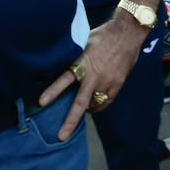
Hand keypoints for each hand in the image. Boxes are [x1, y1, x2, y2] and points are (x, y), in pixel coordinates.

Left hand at [39, 17, 145, 139]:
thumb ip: (76, 57)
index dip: (52, 91)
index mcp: (84, 64)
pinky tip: (95, 104)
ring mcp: (108, 82)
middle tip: (61, 136)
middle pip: (80, 103)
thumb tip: (63, 64)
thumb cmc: (104, 35)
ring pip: (94, 104)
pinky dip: (99, 104)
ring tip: (81, 111)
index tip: (41, 102)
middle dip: (70, 121)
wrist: (128, 32)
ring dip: (87, 108)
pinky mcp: (118, 83)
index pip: (64, 80)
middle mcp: (95, 76)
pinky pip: (107, 101)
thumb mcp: (84, 42)